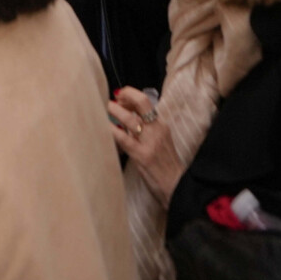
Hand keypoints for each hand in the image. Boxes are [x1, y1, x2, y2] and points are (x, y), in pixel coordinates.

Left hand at [108, 88, 180, 203]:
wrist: (176, 185)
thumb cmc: (164, 165)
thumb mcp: (159, 141)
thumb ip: (144, 129)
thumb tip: (125, 117)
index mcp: (161, 125)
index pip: (146, 101)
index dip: (130, 95)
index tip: (120, 96)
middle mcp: (157, 129)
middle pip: (141, 102)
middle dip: (124, 96)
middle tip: (111, 99)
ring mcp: (150, 142)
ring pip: (130, 119)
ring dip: (115, 110)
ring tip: (104, 107)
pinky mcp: (142, 155)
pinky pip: (124, 139)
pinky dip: (112, 130)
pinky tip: (104, 127)